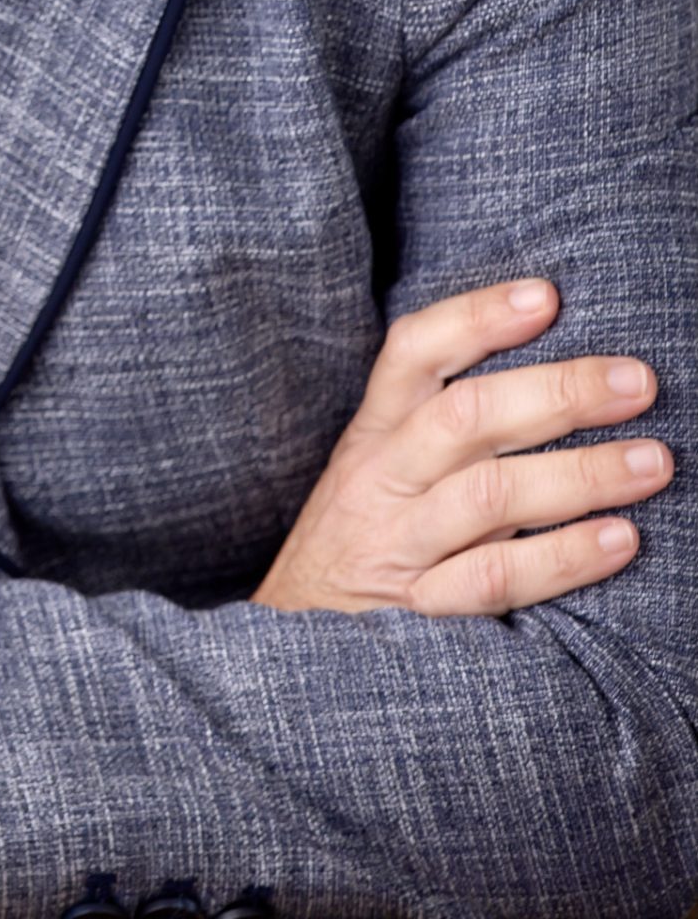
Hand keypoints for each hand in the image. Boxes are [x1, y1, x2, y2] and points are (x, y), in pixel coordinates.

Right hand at [250, 279, 672, 615]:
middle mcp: (381, 479)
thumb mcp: (373, 468)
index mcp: (372, 433)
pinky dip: (562, 558)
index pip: (413, 352)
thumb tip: (549, 374)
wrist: (284, 640)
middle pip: (466, 419)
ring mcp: (399, 546)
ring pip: (489, 495)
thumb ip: (436, 425)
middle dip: (559, 394)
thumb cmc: (358, 539)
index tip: (546, 296)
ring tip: (652, 461)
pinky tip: (620, 540)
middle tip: (638, 382)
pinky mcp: (420, 614)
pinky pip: (496, 579)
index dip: (477, 318)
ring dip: (580, 474)